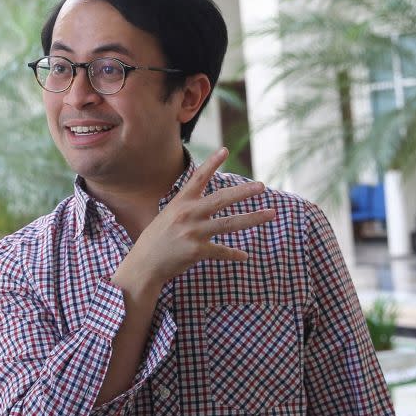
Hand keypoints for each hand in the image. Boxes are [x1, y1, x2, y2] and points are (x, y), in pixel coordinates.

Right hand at [111, 147, 275, 295]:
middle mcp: (187, 214)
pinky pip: (222, 251)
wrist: (143, 265)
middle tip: (261, 186)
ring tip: (271, 213)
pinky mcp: (197, 251)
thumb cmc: (155, 241)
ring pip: (229, 223)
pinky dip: (234, 254)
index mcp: (180, 203)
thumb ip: (186, 208)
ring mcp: (193, 232)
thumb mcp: (167, 216)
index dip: (211, 163)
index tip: (224, 150)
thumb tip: (207, 202)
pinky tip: (244, 256)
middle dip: (243, 192)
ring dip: (253, 218)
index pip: (198, 178)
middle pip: (221, 199)